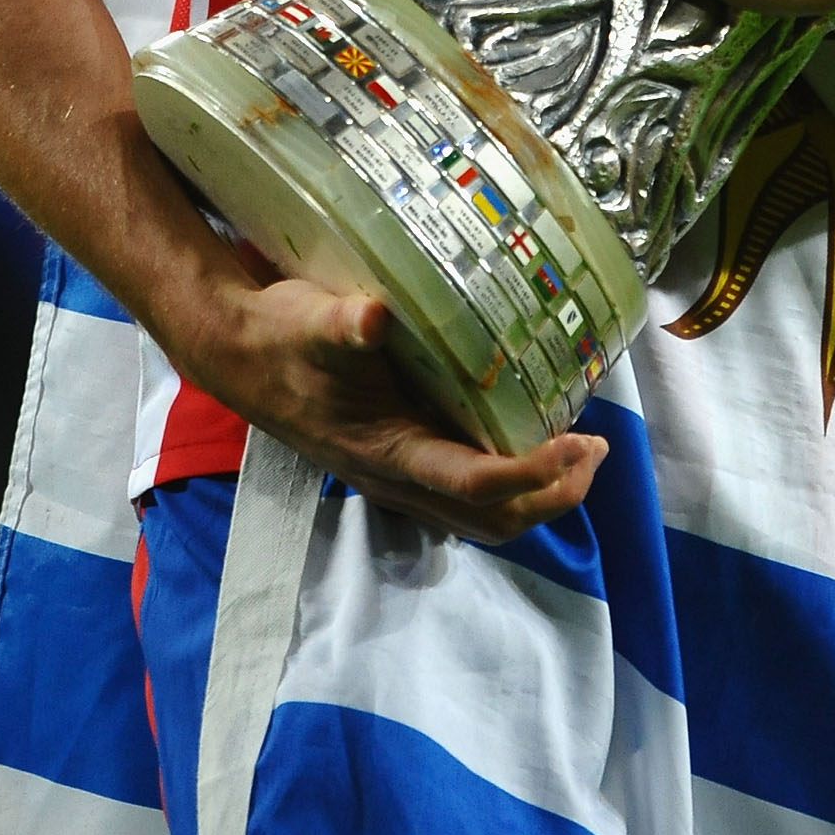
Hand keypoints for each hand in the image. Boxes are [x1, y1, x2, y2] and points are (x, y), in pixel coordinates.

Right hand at [184, 269, 605, 542]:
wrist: (238, 353)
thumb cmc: (281, 336)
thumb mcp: (311, 320)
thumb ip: (342, 323)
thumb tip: (371, 316)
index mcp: (386, 452)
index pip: (474, 483)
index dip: (533, 473)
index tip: (580, 440)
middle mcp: (396, 478)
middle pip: (492, 519)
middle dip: (553, 494)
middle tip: (596, 449)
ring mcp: (397, 476)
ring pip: (481, 516)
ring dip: (538, 495)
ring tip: (579, 451)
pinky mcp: (399, 460)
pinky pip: (466, 494)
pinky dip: (512, 480)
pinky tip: (529, 434)